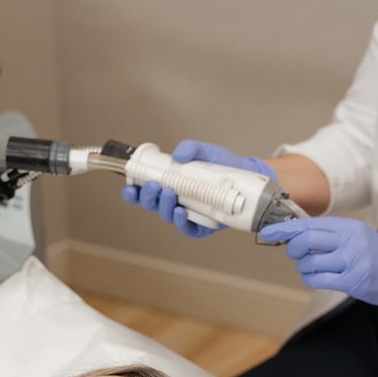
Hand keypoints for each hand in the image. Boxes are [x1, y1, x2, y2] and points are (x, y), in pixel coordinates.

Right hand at [121, 139, 275, 237]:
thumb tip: (178, 156)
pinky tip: (181, 211)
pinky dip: (181, 221)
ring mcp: (187, 215)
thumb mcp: (206, 151)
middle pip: (151, 205)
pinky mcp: (201, 226)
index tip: (129, 186)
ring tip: (170, 194)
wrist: (248, 179)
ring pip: (166, 216)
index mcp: (170, 183)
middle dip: (147, 197)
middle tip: (154, 186)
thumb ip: (192, 148)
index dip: (132, 191)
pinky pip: (187, 228)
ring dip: (164, 206)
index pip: (144, 190)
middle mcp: (175, 201)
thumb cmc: (223, 166)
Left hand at [259, 216, 377, 318]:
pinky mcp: (352, 281)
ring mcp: (351, 261)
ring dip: (303, 267)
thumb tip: (296, 234)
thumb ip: (330, 234)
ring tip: (311, 267)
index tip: (268, 232)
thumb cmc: (376, 255)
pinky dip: (310, 279)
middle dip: (293, 248)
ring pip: (309, 262)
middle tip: (295, 253)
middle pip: (306, 240)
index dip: (285, 228)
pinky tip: (315, 277)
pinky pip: (318, 279)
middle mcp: (350, 241)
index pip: (309, 224)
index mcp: (348, 227)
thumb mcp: (356, 236)